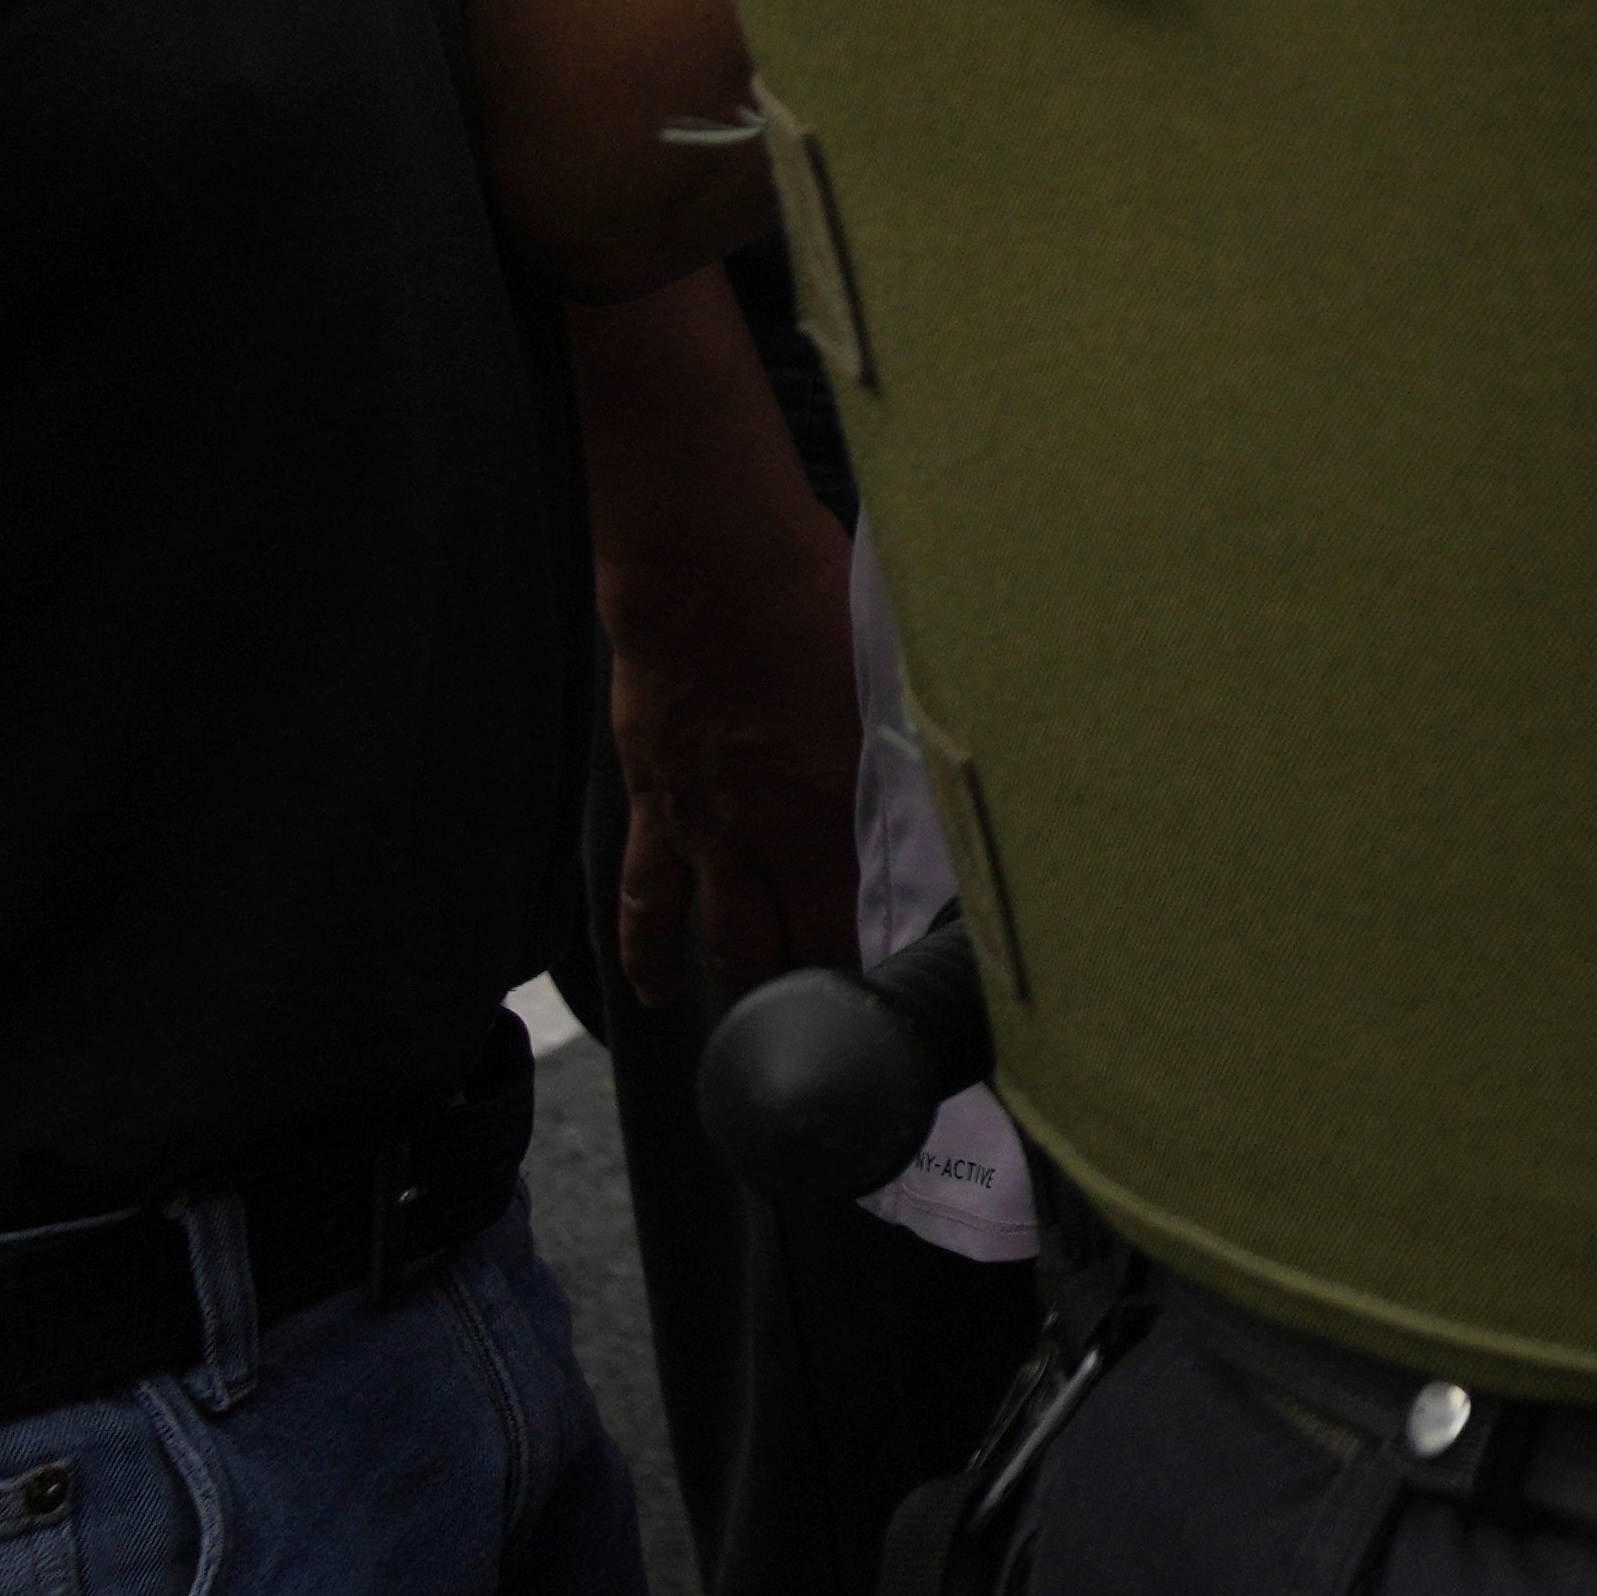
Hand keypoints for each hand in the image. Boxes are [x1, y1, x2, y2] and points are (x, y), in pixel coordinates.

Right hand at [573, 275, 859, 998]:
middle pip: (779, 945)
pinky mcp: (650, 800)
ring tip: (748, 1029)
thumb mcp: (890, 675)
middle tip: (826, 1028)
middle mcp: (756, 834)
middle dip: (805, 993)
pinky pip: (641, 895)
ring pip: (711, 937)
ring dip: (731, 984)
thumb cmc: (809, 602)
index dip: (870, 973)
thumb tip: (954, 785)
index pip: (851, 925)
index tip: (897, 1004)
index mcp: (826, 810)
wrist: (702, 566)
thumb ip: (910, 746)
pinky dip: (644, 948)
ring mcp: (695, 825)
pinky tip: (652, 987)